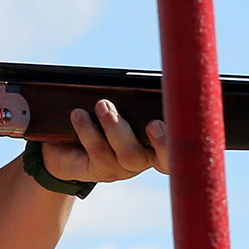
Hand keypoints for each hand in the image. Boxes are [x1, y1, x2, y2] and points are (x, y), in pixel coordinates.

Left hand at [38, 99, 169, 183]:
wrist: (66, 140)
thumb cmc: (103, 113)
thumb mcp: (123, 101)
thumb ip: (138, 95)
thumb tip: (154, 77)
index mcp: (160, 139)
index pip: (181, 144)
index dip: (181, 138)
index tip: (177, 121)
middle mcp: (147, 157)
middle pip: (164, 159)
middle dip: (162, 142)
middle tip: (153, 124)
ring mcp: (125, 167)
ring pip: (128, 153)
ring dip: (116, 127)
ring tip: (102, 105)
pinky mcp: (101, 171)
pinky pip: (99, 153)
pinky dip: (89, 131)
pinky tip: (78, 115)